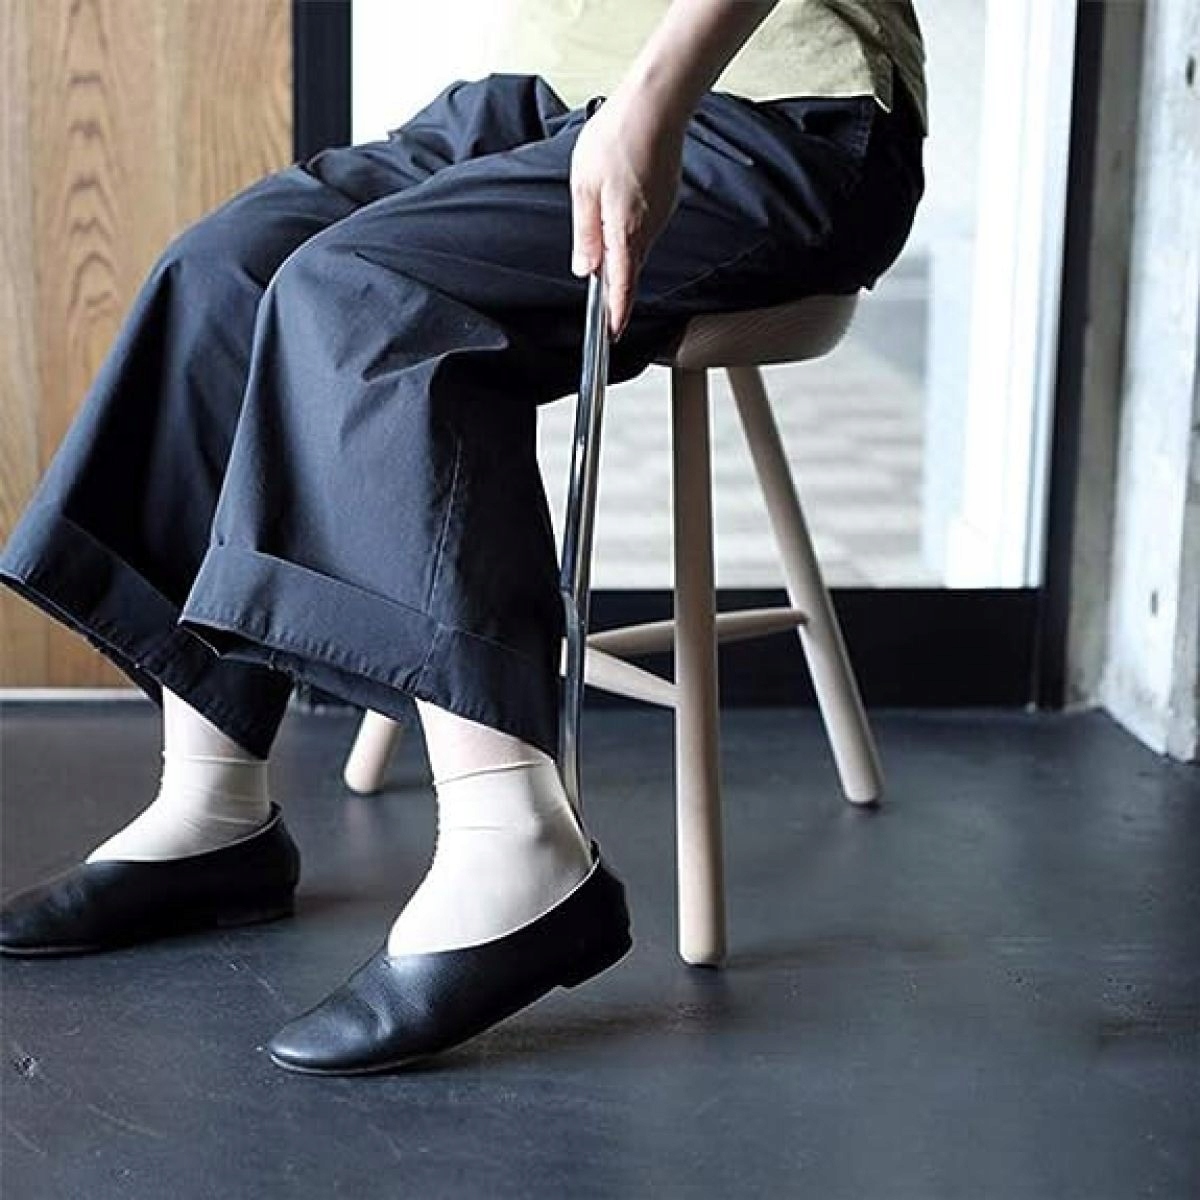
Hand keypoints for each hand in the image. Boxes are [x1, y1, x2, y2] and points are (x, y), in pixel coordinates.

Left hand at [569, 91, 686, 339]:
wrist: (656, 106)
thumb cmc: (617, 140)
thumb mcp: (584, 189)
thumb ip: (585, 233)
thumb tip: (583, 267)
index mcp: (625, 231)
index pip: (622, 285)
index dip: (617, 312)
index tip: (613, 333)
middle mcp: (649, 228)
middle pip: (630, 268)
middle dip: (617, 283)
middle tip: (603, 296)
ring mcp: (661, 214)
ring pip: (637, 245)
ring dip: (621, 249)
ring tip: (604, 233)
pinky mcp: (666, 199)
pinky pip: (646, 226)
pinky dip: (632, 228)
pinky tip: (619, 207)